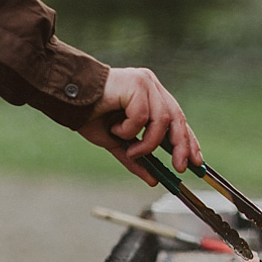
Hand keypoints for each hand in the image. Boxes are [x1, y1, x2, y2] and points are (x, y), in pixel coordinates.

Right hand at [78, 67, 202, 185]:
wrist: (65, 98)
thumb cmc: (89, 115)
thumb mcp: (118, 143)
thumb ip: (136, 158)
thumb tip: (153, 179)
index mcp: (151, 96)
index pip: (177, 120)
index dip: (188, 141)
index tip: (196, 162)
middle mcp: (152, 87)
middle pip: (177, 118)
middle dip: (181, 146)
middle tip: (179, 168)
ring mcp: (145, 83)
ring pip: (162, 120)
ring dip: (147, 142)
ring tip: (130, 148)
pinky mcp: (136, 82)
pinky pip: (142, 116)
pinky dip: (130, 129)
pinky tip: (115, 127)